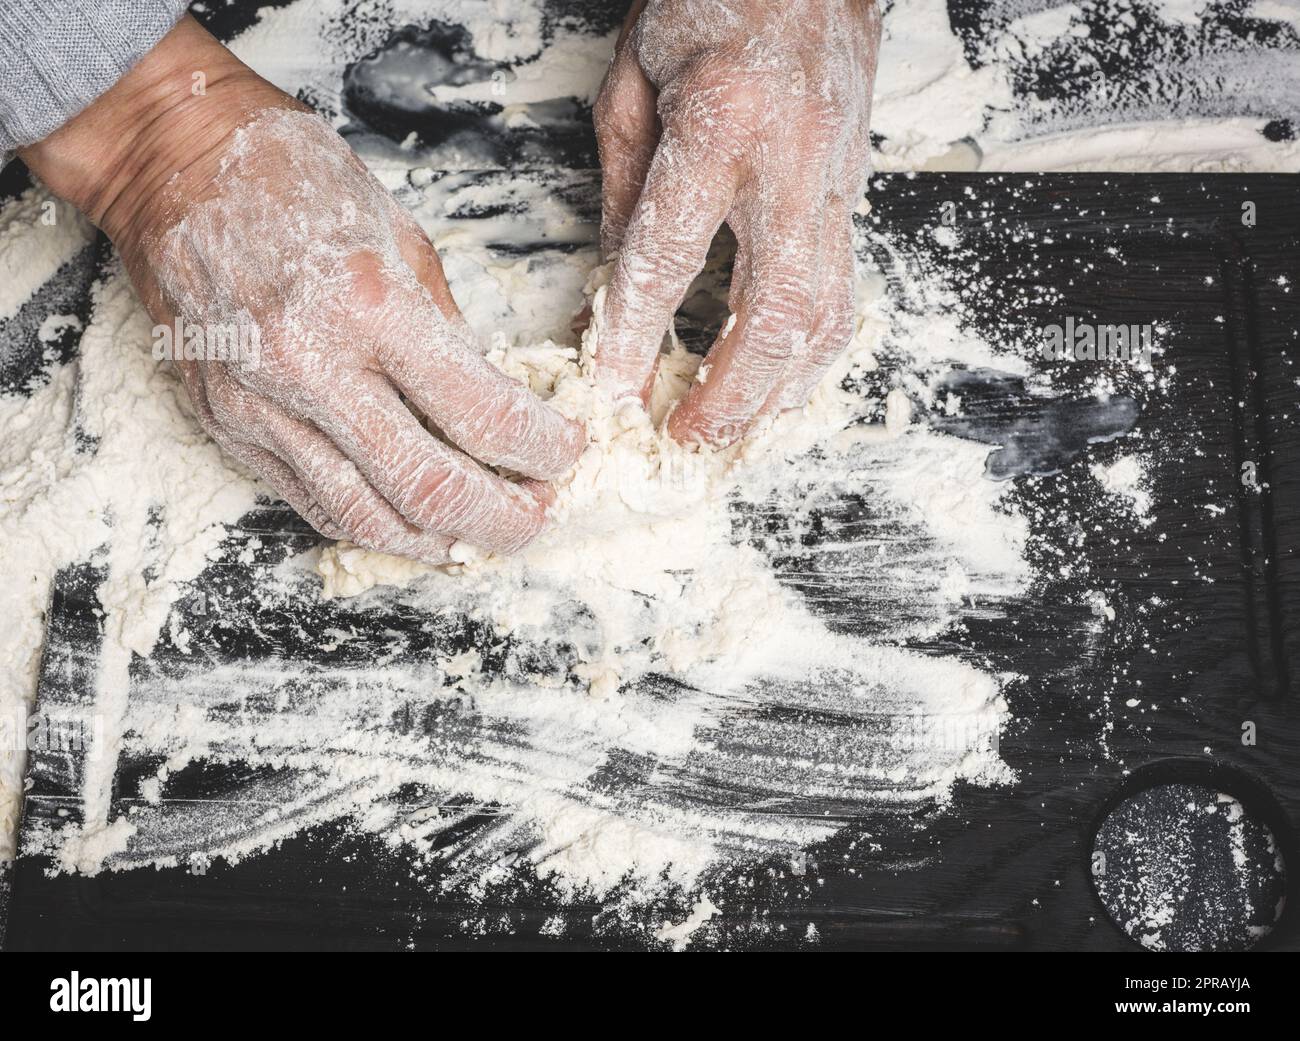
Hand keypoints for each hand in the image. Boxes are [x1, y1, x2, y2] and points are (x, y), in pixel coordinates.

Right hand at [21, 18, 583, 562]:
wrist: (174, 169)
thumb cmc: (294, 183)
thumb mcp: (400, 237)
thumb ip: (447, 331)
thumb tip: (492, 401)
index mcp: (369, 306)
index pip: (483, 414)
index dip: (543, 449)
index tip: (568, 452)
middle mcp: (311, 367)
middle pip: (431, 490)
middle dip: (503, 519)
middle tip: (539, 514)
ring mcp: (261, 408)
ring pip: (369, 518)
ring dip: (442, 541)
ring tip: (485, 534)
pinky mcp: (230, 429)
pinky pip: (315, 504)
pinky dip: (376, 524)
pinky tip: (416, 523)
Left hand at [593, 0, 880, 445]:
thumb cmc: (716, 0)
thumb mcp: (634, 82)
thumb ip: (625, 190)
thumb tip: (614, 289)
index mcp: (723, 124)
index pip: (670, 260)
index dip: (634, 339)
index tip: (609, 395)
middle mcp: (791, 166)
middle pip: (774, 313)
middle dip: (732, 394)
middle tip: (688, 440)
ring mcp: (834, 188)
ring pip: (824, 317)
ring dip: (779, 391)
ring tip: (732, 434)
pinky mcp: (851, 200)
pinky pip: (842, 296)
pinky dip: (809, 356)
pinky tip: (779, 386)